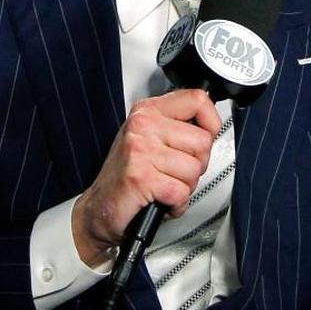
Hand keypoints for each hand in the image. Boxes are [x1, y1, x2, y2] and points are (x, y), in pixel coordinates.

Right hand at [72, 89, 220, 266]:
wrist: (99, 209)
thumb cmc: (126, 176)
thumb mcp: (149, 139)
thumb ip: (176, 127)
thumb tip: (210, 127)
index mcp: (147, 111)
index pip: (197, 100)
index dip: (211, 123)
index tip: (205, 136)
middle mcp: (142, 126)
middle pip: (202, 141)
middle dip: (197, 164)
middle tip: (175, 172)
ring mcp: (140, 150)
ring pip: (194, 169)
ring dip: (185, 187)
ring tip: (164, 185)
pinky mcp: (140, 178)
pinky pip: (181, 192)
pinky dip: (176, 205)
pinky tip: (161, 200)